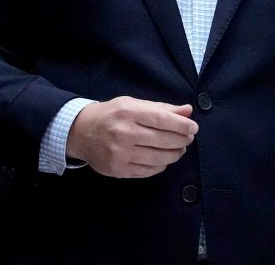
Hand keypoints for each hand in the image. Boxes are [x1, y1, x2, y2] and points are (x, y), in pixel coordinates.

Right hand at [66, 96, 197, 177]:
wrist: (81, 132)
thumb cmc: (111, 115)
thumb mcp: (133, 104)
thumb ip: (161, 108)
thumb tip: (187, 111)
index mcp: (128, 113)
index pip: (162, 119)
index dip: (182, 125)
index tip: (193, 128)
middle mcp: (124, 133)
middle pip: (163, 140)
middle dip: (182, 140)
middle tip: (188, 138)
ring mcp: (120, 154)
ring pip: (159, 158)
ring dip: (175, 154)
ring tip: (179, 149)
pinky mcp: (118, 170)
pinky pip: (149, 171)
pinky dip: (161, 165)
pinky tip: (163, 158)